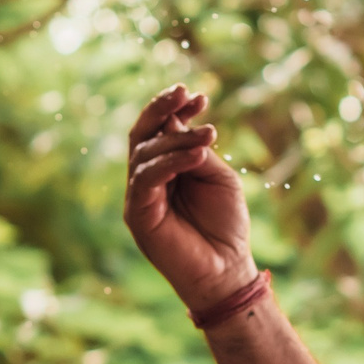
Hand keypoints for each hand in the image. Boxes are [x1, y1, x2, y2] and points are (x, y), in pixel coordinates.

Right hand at [126, 85, 255, 316]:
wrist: (226, 271)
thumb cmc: (226, 227)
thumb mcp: (218, 178)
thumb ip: (197, 151)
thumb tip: (175, 123)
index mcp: (166, 170)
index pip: (160, 131)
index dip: (175, 110)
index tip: (199, 96)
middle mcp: (148, 181)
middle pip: (142, 135)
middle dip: (161, 109)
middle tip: (185, 93)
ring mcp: (139, 198)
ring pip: (145, 153)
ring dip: (178, 139)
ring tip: (210, 134)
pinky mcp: (137, 215)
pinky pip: (146, 179)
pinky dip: (171, 162)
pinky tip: (197, 154)